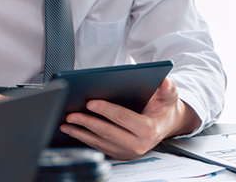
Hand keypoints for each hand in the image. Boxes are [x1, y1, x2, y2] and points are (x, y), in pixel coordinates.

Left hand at [59, 77, 200, 159]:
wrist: (167, 124)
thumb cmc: (164, 108)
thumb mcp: (169, 95)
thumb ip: (167, 88)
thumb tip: (165, 81)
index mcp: (148, 129)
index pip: (122, 118)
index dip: (105, 110)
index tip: (89, 103)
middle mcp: (138, 145)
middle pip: (107, 133)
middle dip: (87, 123)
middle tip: (71, 115)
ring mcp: (129, 152)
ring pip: (101, 143)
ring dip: (81, 134)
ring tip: (66, 125)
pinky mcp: (121, 155)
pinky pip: (100, 148)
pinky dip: (85, 140)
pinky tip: (74, 132)